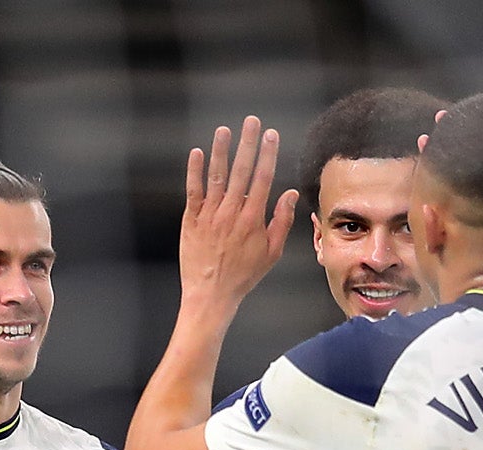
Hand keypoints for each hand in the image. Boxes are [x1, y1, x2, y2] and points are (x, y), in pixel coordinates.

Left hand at [181, 118, 297, 316]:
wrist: (211, 295)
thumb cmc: (243, 276)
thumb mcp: (271, 253)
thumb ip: (281, 221)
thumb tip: (290, 194)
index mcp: (253, 219)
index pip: (263, 179)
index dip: (268, 154)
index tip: (271, 135)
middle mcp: (231, 212)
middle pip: (241, 171)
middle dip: (247, 144)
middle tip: (251, 122)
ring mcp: (210, 214)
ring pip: (216, 176)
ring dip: (221, 151)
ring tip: (225, 130)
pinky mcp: (192, 219)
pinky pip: (193, 190)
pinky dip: (195, 171)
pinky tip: (198, 153)